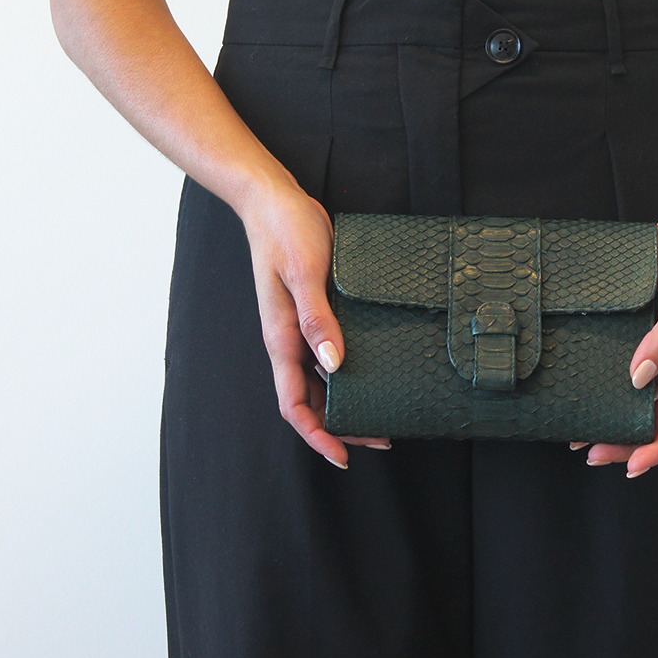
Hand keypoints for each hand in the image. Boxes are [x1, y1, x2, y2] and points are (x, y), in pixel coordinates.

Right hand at [240, 179, 388, 467]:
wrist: (275, 201)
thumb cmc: (285, 232)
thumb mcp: (305, 273)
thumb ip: (318, 319)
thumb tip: (334, 366)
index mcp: (280, 338)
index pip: (294, 404)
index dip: (317, 435)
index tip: (343, 456)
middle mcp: (289, 340)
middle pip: (311, 400)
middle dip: (340, 426)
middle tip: (381, 439)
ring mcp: (300, 328)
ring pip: (321, 381)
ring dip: (347, 402)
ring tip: (382, 413)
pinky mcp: (314, 312)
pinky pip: (329, 352)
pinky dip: (348, 370)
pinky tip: (374, 369)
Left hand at [571, 207, 657, 475]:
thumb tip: (639, 379)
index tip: (631, 466)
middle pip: (657, 418)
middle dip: (627, 442)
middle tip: (589, 452)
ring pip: (641, 399)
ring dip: (617, 420)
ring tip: (582, 434)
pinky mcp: (648, 332)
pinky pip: (632, 370)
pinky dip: (612, 387)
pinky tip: (588, 390)